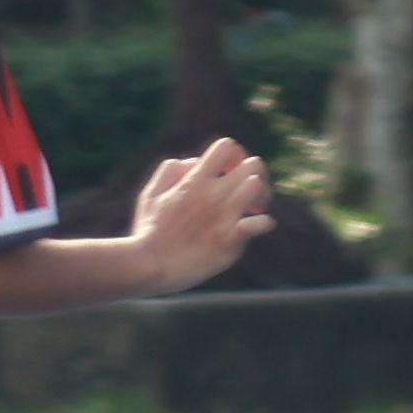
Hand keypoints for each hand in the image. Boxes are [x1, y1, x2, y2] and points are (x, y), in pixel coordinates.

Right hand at [128, 140, 275, 292]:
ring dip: (261, 195)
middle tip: (246, 189)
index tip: (228, 170)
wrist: (149, 266)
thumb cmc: (149, 231)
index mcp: (194, 180)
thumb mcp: (151, 193)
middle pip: (253, 164)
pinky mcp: (230, 240)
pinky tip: (255, 227)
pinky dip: (263, 223)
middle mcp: (212, 194)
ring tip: (253, 207)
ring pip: (258, 187)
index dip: (233, 154)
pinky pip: (260, 223)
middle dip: (254, 172)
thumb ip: (171, 171)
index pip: (227, 146)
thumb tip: (195, 164)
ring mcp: (223, 216)